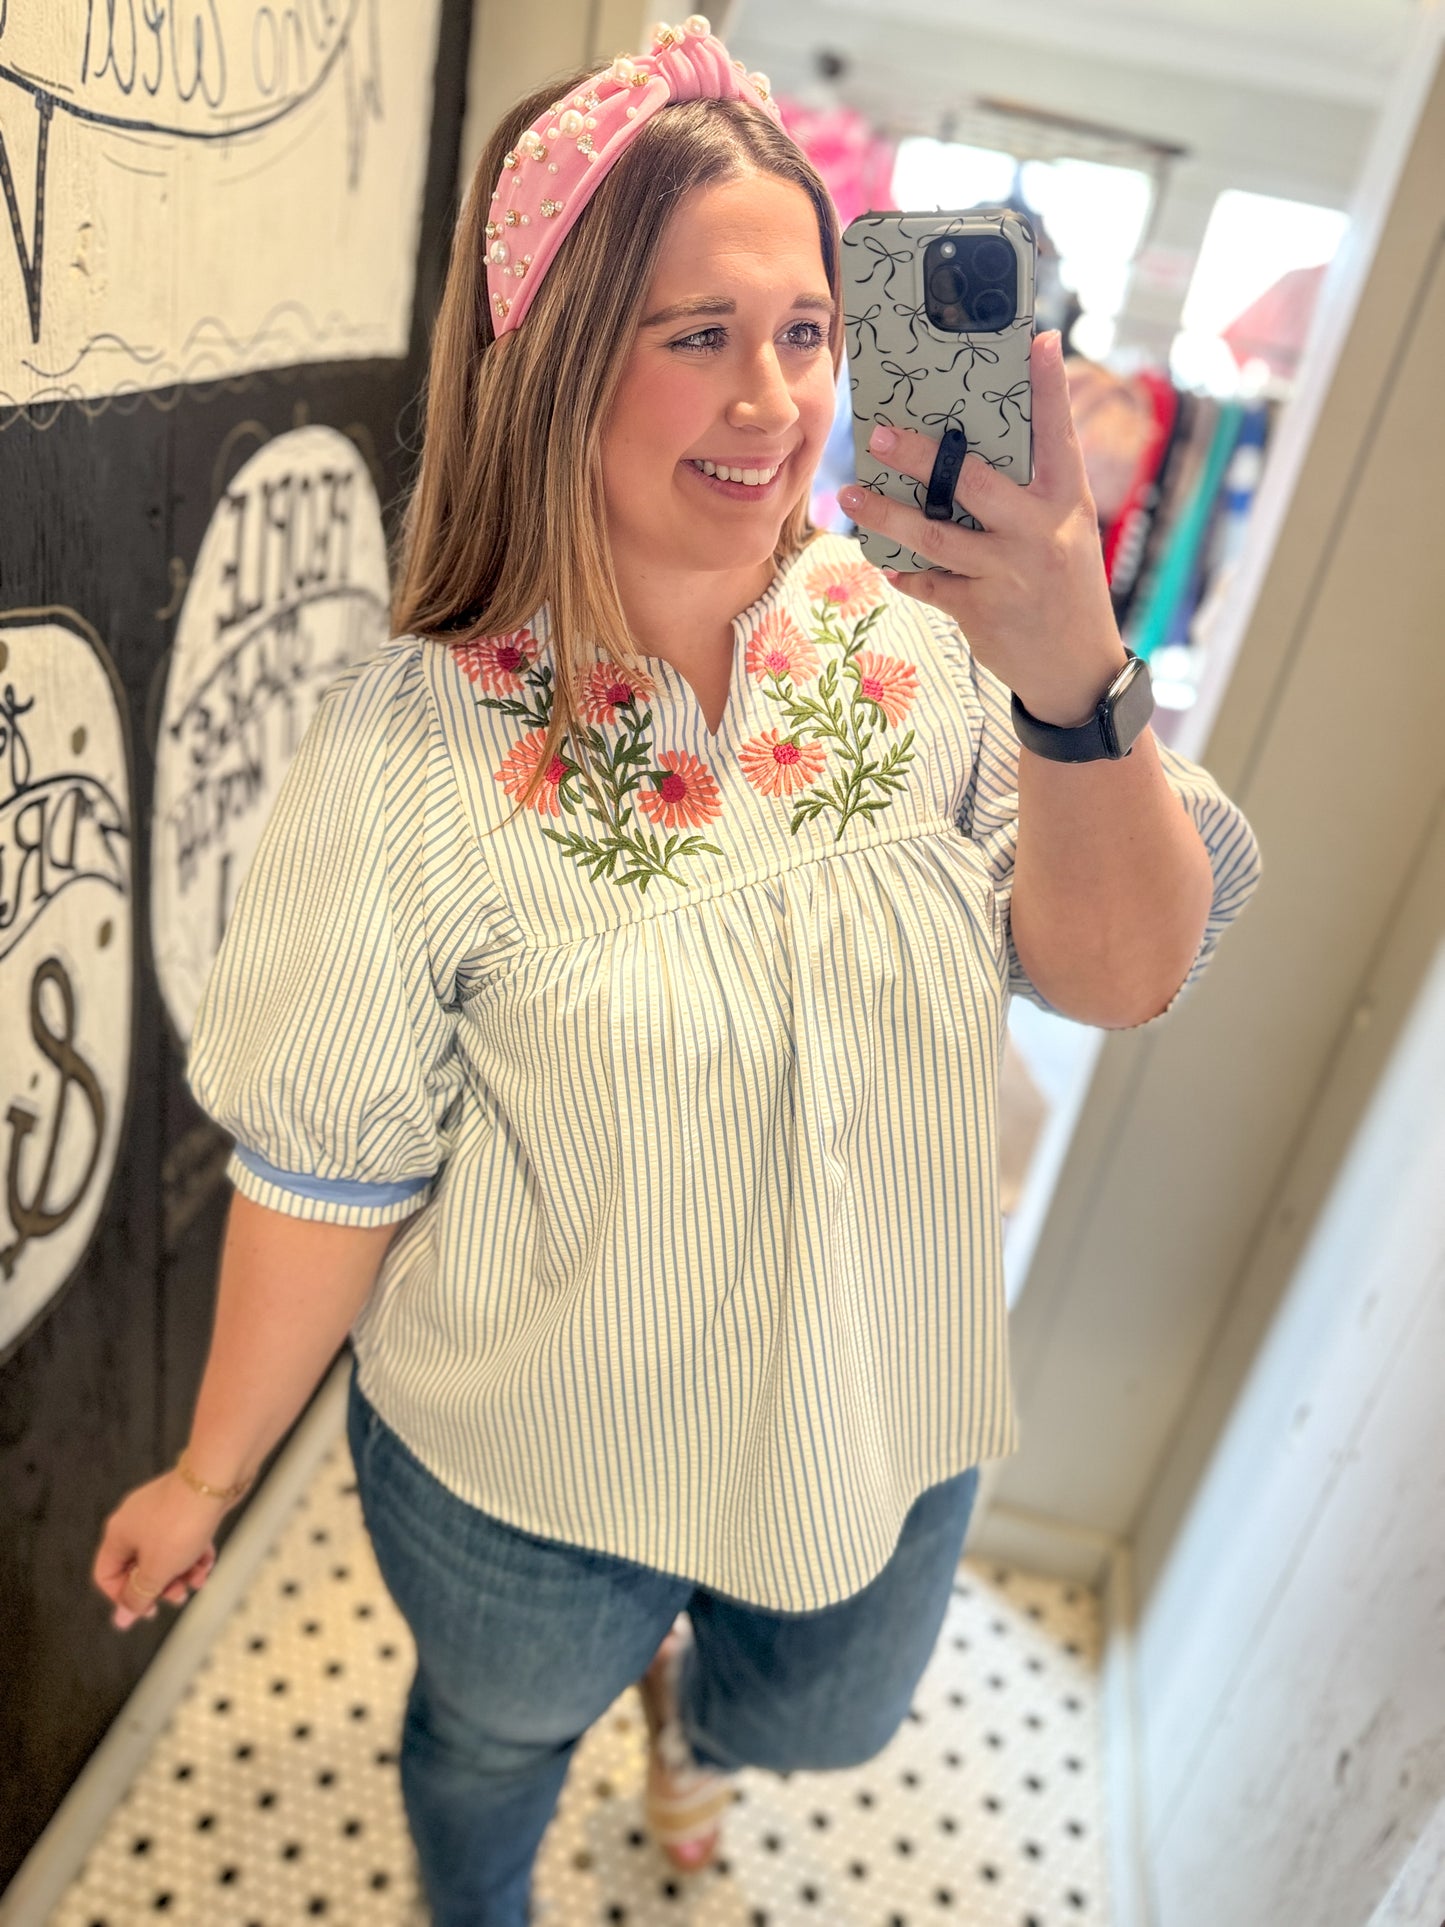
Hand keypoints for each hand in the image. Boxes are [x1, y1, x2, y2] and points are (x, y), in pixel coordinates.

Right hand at [93, 1472, 222, 1630]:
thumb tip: (121, 1620)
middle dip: (160, 1586)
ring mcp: (160, 1511)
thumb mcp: (157, 1570)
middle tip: (179, 1595)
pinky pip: (184, 1538)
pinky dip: (195, 1553)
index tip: (149, 1609)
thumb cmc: (182, 1522)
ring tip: (199, 1578)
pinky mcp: (184, 1506)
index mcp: (118, 1534)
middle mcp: (134, 1520)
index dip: (124, 1597)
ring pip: (165, 1554)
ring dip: (182, 1572)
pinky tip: (208, 1561)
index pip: (106, 1575)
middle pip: (139, 1566)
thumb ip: (139, 1597)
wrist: (215, 1479)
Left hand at [839, 330, 1127, 726]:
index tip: (1037, 341)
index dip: (1049, 388)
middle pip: (972, 481)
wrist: (1077, 668)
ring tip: (853, 496)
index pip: (1058, 435)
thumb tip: (980, 441)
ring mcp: (1008, 572)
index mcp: (1064, 500)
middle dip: (921, 456)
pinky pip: (930, 584)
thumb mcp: (1066, 528)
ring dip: (887, 515)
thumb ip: (1034, 487)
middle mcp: (1039, 531)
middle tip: (878, 434)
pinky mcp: (982, 610)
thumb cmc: (1063, 582)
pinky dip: (904, 573)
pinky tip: (883, 563)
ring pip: (936, 536)